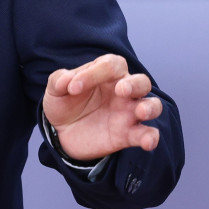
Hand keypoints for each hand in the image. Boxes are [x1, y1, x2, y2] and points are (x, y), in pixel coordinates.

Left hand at [43, 54, 161, 161]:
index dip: (94, 73)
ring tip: (140, 112)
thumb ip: (59, 80)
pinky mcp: (129, 134)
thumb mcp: (55, 90)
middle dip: (134, 84)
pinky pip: (148, 134)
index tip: (72, 88)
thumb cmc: (65, 103)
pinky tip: (147, 143)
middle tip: (121, 90)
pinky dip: (151, 137)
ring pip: (152, 105)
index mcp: (106, 74)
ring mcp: (128, 113)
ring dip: (150, 107)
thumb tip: (67, 80)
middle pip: (141, 81)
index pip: (111, 65)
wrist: (62, 132)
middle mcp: (123, 91)